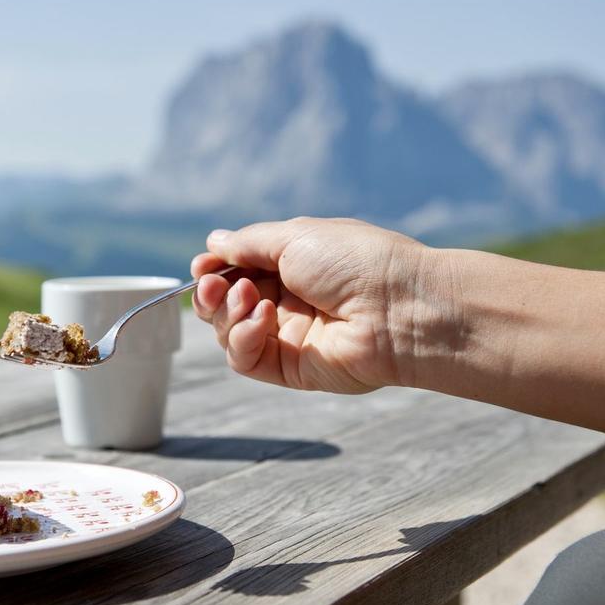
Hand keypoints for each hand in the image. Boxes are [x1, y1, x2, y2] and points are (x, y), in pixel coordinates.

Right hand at [190, 217, 439, 393]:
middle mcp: (288, 301)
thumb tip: (213, 242)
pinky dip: (242, 338)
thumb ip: (249, 244)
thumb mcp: (295, 236)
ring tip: (249, 297)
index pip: (238, 270)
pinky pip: (246, 359)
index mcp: (293, 265)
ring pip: (229, 331)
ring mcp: (288, 336)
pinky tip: (262, 319)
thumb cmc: (357, 262)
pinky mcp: (291, 368)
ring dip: (227, 312)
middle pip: (226, 303)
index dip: (215, 268)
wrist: (400, 307)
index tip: (203, 264)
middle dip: (212, 292)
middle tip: (215, 284)